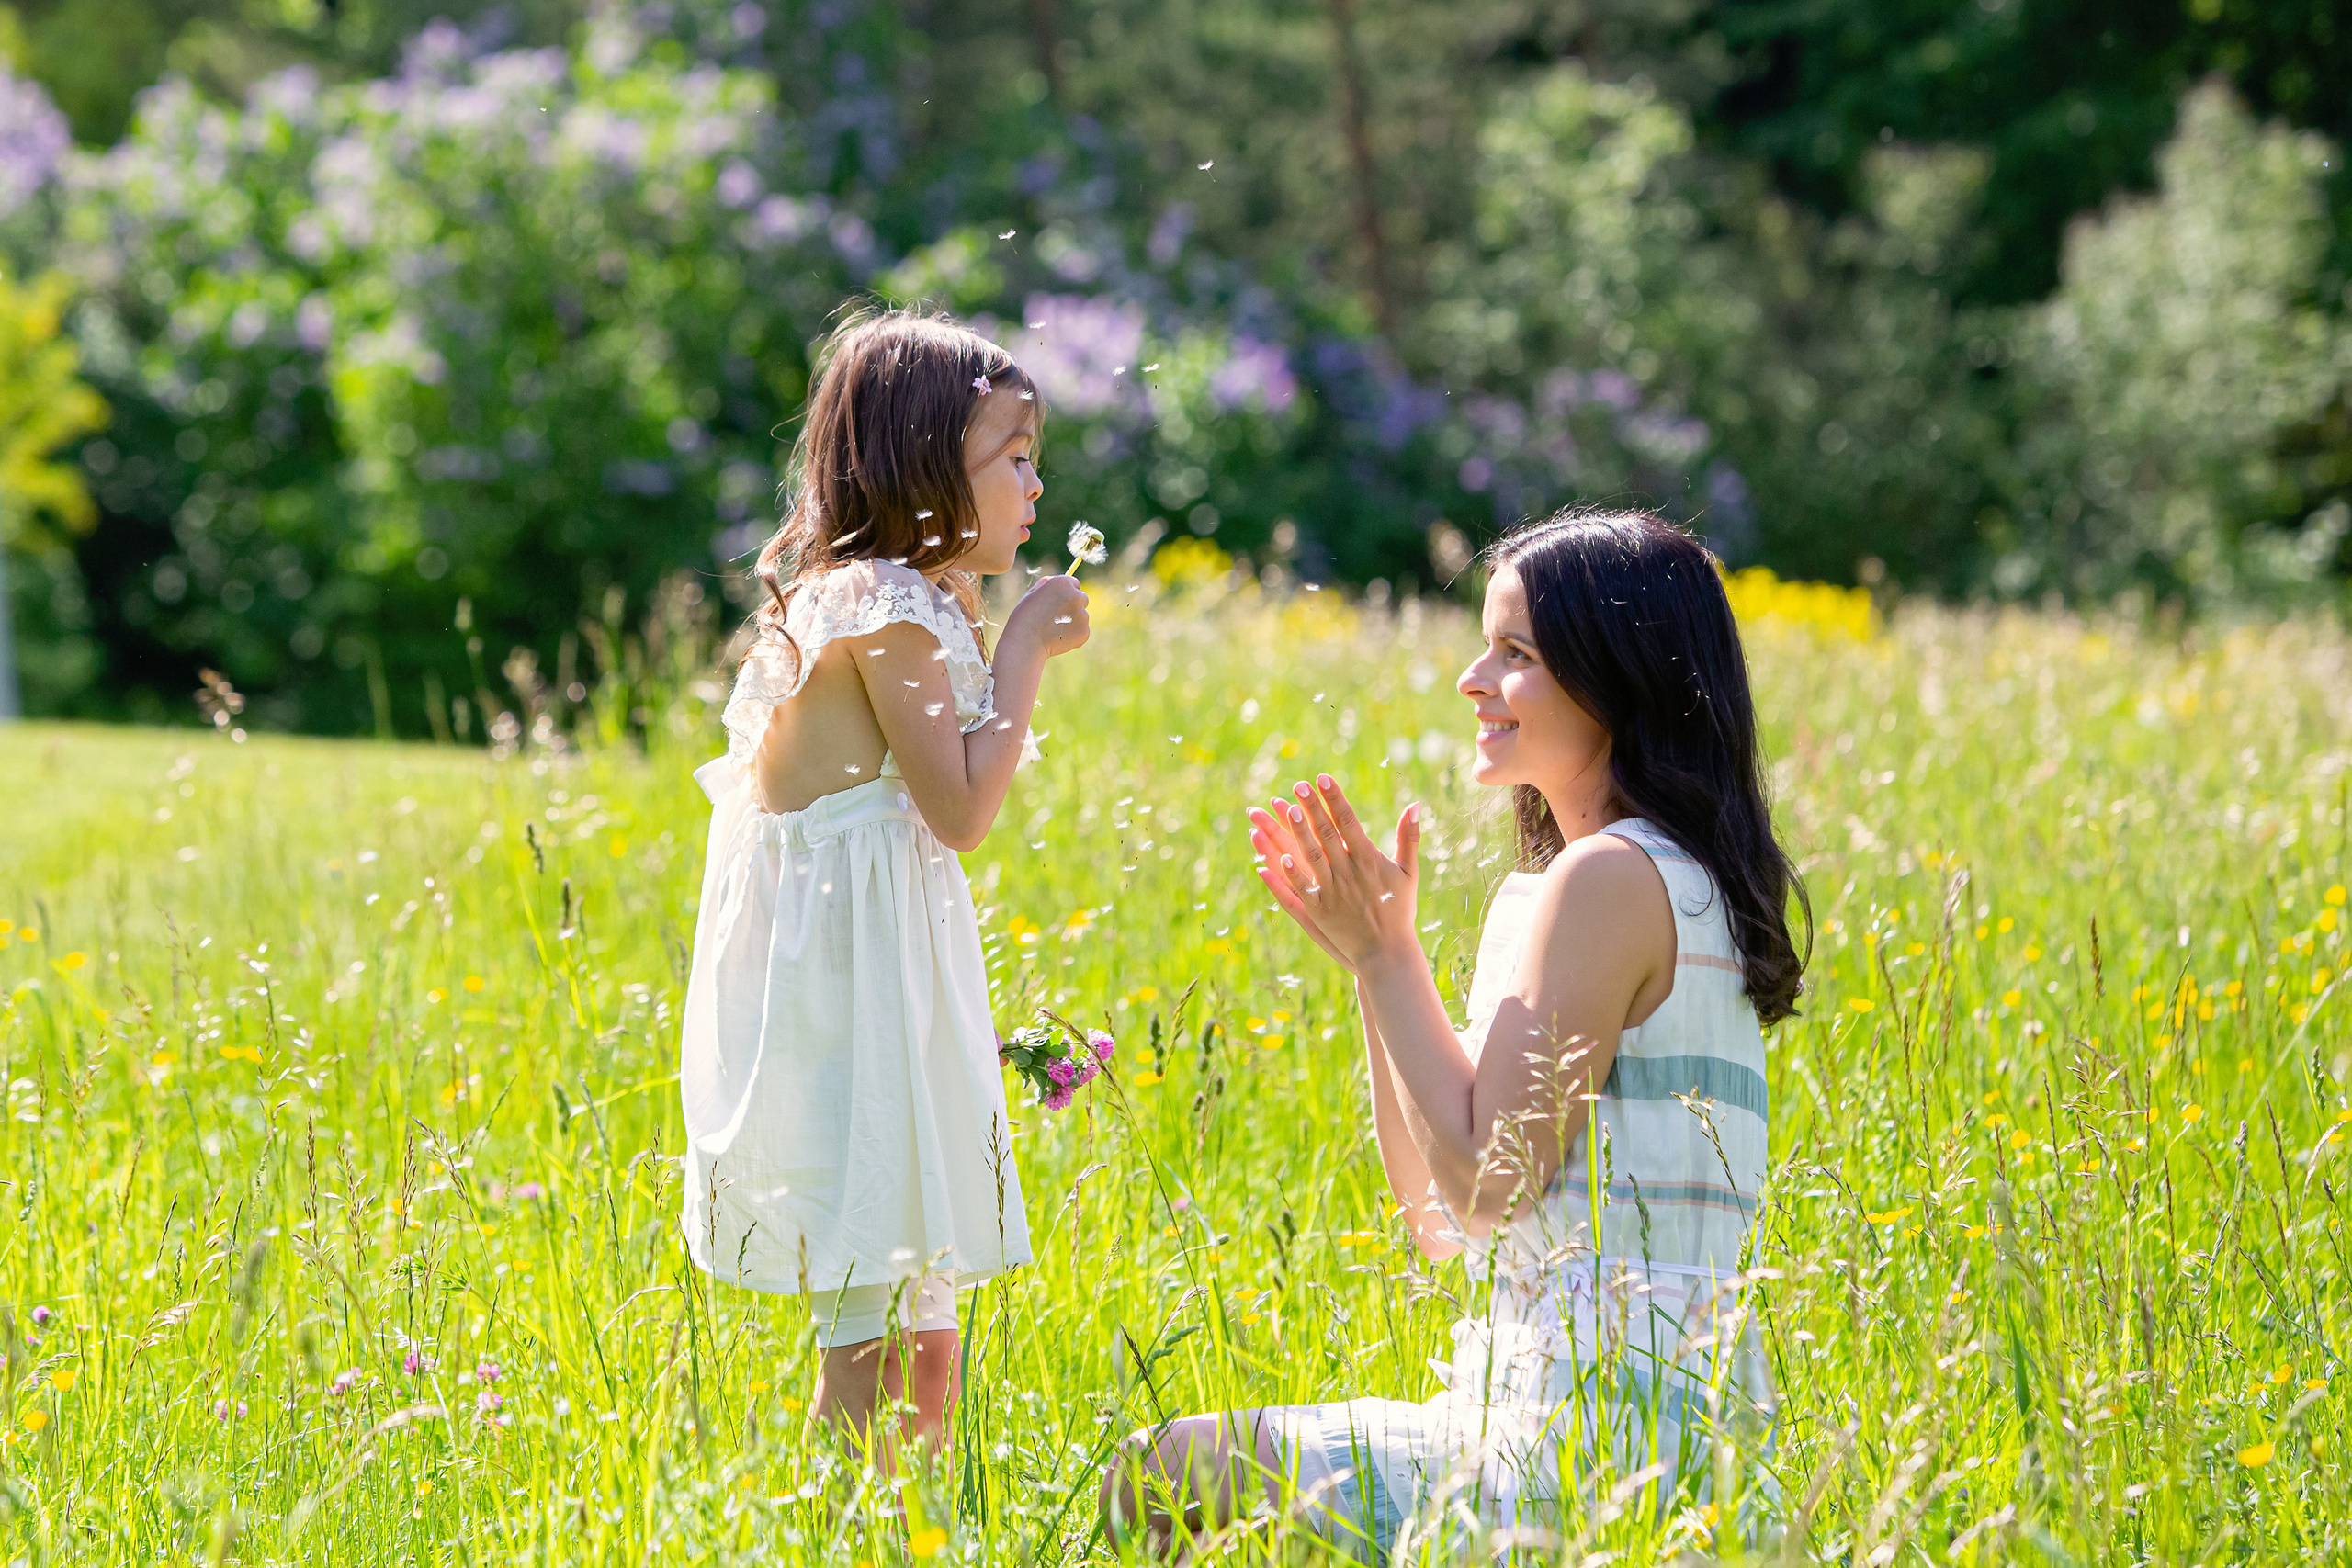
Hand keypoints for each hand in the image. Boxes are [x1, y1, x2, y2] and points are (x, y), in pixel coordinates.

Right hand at [1002, 574, 1089, 659]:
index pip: (1074, 584)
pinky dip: (1073, 635)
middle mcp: (1076, 596)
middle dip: (1073, 606)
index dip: (1066, 593)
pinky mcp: (1084, 631)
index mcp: (1063, 583)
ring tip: (1053, 629)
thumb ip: (1048, 584)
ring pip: (1082, 616)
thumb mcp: (1032, 593)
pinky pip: (1082, 631)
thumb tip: (1059, 581)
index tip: (1059, 601)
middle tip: (1056, 617)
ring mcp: (1083, 615)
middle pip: (1082, 598)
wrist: (1025, 642)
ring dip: (1073, 621)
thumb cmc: (1024, 617)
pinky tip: (1058, 638)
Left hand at [1246, 774, 1421, 972]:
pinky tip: (1277, 856)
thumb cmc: (1399, 909)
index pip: (1348, 822)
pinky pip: (1302, 888)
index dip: (1335, 799)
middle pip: (1327, 834)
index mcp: (1369, 860)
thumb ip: (1409, 837)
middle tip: (1298, 785)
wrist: (1388, 952)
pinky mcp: (1320, 911)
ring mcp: (1333, 892)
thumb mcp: (1409, 872)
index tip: (1322, 778)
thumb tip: (1416, 805)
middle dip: (1312, 808)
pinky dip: (1290, 873)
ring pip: (1312, 857)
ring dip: (1299, 833)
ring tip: (1285, 809)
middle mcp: (1350, 873)